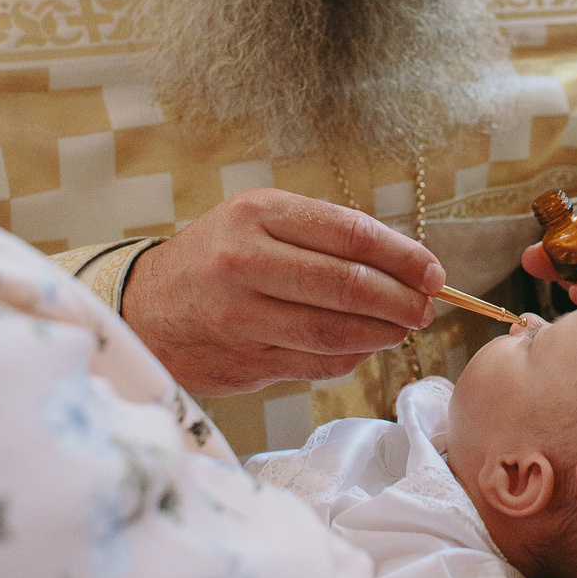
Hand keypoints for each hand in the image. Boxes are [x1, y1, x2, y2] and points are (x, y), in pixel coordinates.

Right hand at [121, 188, 444, 396]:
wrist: (143, 309)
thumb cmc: (215, 258)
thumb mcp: (258, 221)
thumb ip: (324, 237)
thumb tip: (405, 266)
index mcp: (256, 214)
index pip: (350, 234)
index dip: (402, 256)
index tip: (433, 273)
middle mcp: (243, 261)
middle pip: (348, 285)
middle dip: (401, 300)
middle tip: (426, 309)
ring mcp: (240, 315)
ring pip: (335, 331)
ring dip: (382, 334)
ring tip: (402, 329)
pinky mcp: (242, 359)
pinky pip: (316, 363)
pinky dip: (350, 358)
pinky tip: (363, 348)